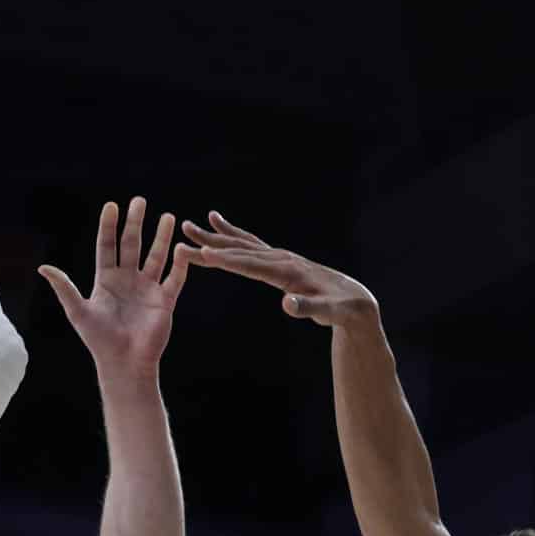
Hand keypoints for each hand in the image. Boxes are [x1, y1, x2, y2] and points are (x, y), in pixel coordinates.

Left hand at [38, 198, 185, 376]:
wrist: (124, 363)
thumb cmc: (98, 340)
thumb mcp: (78, 311)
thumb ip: (64, 287)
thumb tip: (43, 267)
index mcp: (106, 280)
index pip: (107, 246)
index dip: (109, 226)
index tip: (112, 206)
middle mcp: (128, 280)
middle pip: (132, 245)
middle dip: (136, 223)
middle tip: (139, 201)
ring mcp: (147, 289)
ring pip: (156, 256)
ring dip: (161, 237)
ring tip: (167, 216)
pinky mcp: (165, 301)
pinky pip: (175, 278)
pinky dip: (180, 264)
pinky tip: (182, 247)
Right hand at [178, 213, 377, 329]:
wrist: (352, 300)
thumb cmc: (339, 309)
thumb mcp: (327, 313)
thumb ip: (307, 308)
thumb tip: (288, 304)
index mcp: (287, 272)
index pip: (251, 266)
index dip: (226, 260)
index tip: (202, 254)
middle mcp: (280, 259)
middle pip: (239, 250)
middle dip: (210, 244)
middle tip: (182, 234)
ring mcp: (279, 256)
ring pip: (240, 244)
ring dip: (214, 236)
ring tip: (189, 225)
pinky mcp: (278, 259)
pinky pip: (249, 244)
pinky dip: (231, 233)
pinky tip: (216, 223)